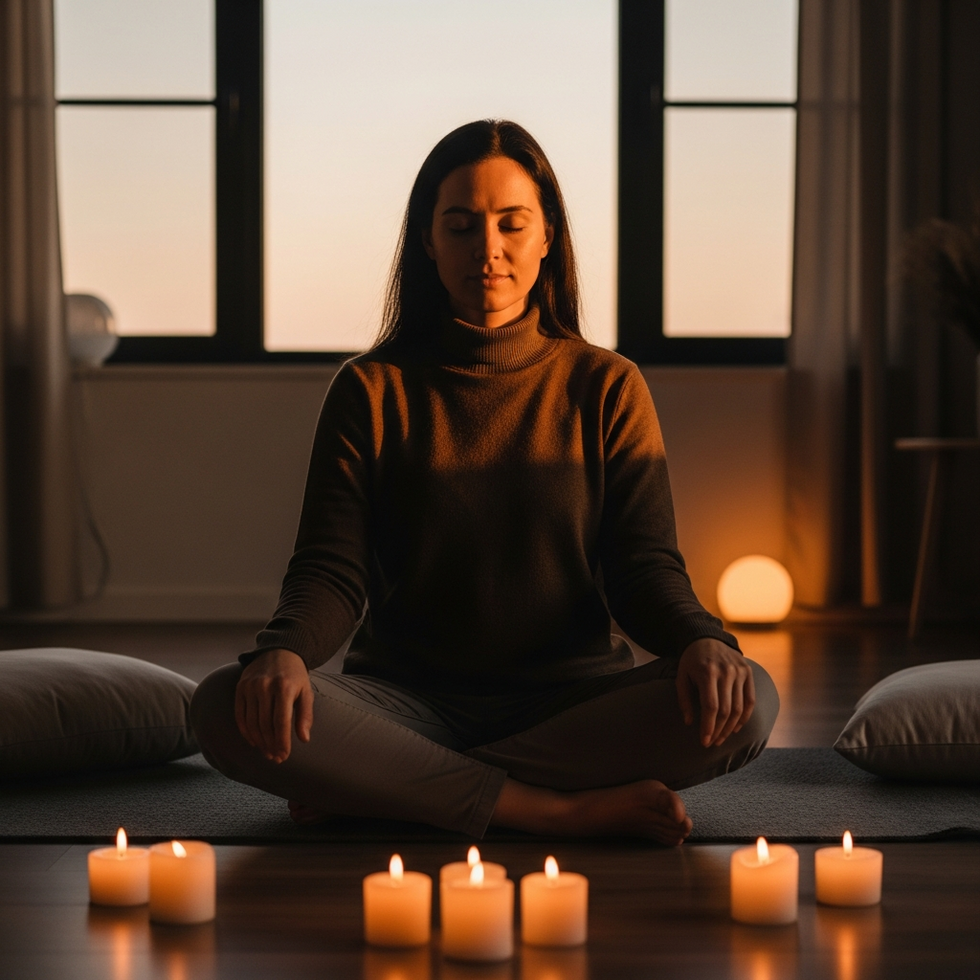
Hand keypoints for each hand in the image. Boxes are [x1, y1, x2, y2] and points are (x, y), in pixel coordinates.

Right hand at [234, 648, 312, 762]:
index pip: (281, 722)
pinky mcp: (240, 687)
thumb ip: (306, 715)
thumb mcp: (306, 691)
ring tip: (267, 752)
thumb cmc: (295, 675)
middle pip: (265, 724)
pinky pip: (240, 715)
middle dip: (270, 745)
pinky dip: (245, 731)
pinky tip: (253, 741)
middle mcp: (265, 686)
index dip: (282, 742)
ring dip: (259, 741)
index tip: (283, 756)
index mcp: (285, 687)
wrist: (279, 651)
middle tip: (275, 758)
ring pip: (252, 722)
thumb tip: (304, 739)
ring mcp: (250, 686)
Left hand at [675, 638, 754, 747]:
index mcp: (707, 672)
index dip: (708, 726)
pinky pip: (750, 700)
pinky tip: (735, 727)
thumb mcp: (681, 676)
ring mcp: (739, 671)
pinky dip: (745, 716)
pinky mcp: (748, 672)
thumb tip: (689, 722)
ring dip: (731, 727)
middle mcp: (726, 672)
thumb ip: (683, 699)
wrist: (707, 637)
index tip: (704, 741)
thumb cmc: (691, 660)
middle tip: (712, 742)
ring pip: (739, 708)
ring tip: (721, 737)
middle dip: (719, 730)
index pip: (711, 706)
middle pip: (726, 710)